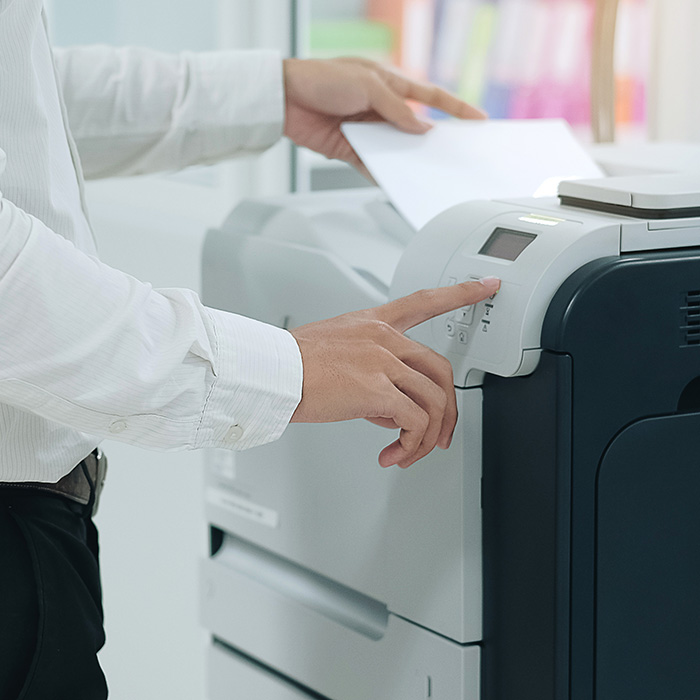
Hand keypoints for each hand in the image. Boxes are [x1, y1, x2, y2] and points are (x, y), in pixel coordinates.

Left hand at [283, 57, 486, 174]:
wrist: (284, 98)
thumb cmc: (322, 79)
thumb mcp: (367, 86)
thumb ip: (396, 109)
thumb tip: (422, 129)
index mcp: (389, 84)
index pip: (431, 98)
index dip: (456, 108)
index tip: (477, 120)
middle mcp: (381, 107)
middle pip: (416, 128)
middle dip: (434, 141)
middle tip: (454, 155)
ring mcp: (368, 129)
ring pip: (396, 149)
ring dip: (408, 160)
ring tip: (426, 173)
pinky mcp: (351, 148)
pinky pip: (372, 164)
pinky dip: (382, 173)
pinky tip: (394, 182)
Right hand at [289, 277, 499, 468]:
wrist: (270, 372)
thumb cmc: (292, 364)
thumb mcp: (336, 352)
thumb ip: (370, 372)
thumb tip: (391, 408)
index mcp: (375, 324)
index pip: (425, 301)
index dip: (461, 293)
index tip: (486, 285)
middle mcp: (385, 339)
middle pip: (442, 370)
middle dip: (449, 410)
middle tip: (440, 435)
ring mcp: (383, 362)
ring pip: (434, 401)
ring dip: (427, 438)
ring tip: (406, 453)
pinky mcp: (378, 390)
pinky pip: (416, 423)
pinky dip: (410, 445)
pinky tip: (392, 453)